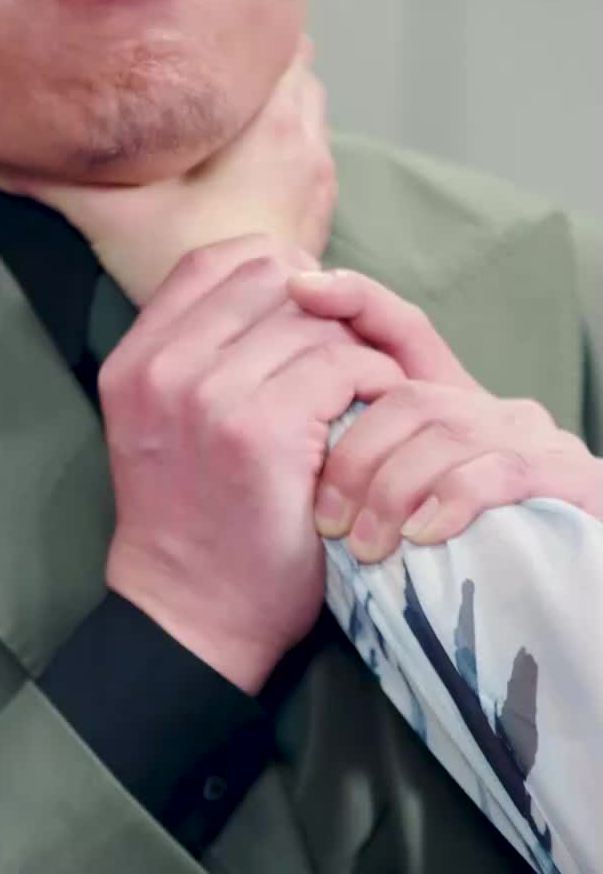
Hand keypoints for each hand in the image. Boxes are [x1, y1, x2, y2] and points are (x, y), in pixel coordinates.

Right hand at [0, 37, 334, 304]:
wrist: (249, 336)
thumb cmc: (188, 264)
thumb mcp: (107, 215)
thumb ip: (48, 178)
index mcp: (267, 117)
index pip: (278, 34)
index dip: (242, 22)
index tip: (200, 19)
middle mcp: (305, 136)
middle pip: (294, 63)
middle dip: (252, 58)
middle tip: (198, 60)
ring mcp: (318, 174)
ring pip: (306, 106)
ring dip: (271, 100)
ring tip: (217, 108)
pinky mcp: (318, 209)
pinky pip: (309, 151)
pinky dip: (283, 142)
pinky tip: (240, 162)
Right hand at [101, 241, 404, 691]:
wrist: (191, 616)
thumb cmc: (194, 521)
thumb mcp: (163, 422)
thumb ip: (199, 351)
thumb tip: (282, 280)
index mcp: (134, 360)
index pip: (213, 260)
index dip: (274, 271)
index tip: (305, 315)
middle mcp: (162, 369)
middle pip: (271, 279)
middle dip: (323, 311)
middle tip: (345, 358)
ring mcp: (208, 397)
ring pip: (313, 322)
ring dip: (355, 350)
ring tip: (361, 392)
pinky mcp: (261, 432)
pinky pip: (343, 366)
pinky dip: (373, 383)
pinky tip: (371, 417)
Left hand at [288, 267, 602, 559]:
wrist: (575, 586)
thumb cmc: (489, 557)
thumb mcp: (419, 513)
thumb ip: (375, 481)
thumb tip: (298, 471)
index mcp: (456, 409)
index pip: (404, 329)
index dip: (356, 300)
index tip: (301, 288)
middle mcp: (495, 411)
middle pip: (410, 398)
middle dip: (356, 457)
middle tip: (325, 520)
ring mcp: (535, 440)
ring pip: (446, 434)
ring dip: (394, 492)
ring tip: (365, 547)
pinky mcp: (569, 476)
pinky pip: (498, 472)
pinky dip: (452, 501)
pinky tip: (424, 537)